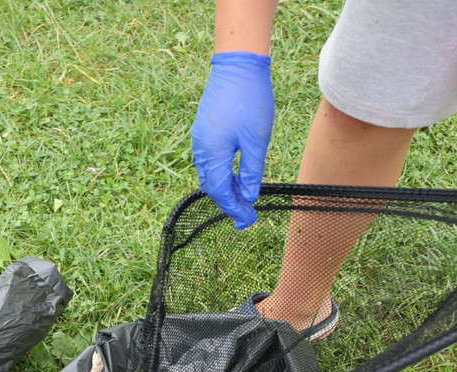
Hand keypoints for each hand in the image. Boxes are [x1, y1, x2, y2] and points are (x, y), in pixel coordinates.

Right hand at [190, 51, 273, 228]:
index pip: (220, 191)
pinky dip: (221, 172)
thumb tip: (249, 196)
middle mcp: (201, 147)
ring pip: (209, 173)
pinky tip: (237, 174)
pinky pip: (209, 160)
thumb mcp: (257, 140)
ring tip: (244, 196)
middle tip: (246, 215)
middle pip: (211, 185)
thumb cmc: (250, 100)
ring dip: (225, 188)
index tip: (246, 221)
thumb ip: (252, 171)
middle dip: (228, 202)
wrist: (238, 65)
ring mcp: (200, 137)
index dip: (233, 209)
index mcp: (213, 152)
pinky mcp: (203, 129)